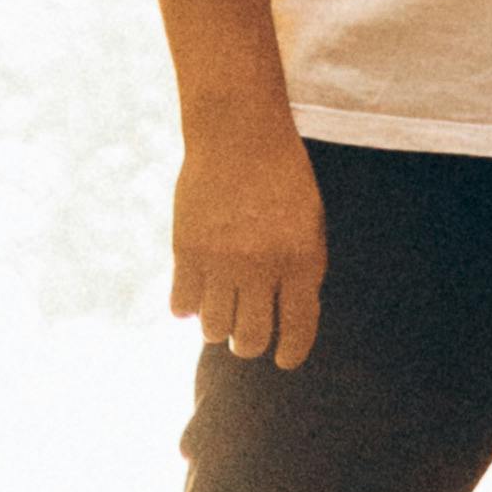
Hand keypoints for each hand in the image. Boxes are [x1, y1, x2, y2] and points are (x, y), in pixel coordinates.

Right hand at [173, 121, 326, 372]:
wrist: (240, 132)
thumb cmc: (282, 178)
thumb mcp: (310, 224)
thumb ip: (302, 272)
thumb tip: (287, 322)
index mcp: (301, 261)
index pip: (298, 330)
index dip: (291, 353)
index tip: (283, 359)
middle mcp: (261, 267)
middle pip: (250, 339)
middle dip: (249, 344)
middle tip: (246, 336)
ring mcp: (221, 260)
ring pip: (213, 329)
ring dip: (217, 328)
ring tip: (220, 312)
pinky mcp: (186, 249)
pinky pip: (182, 306)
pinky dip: (187, 308)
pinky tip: (195, 294)